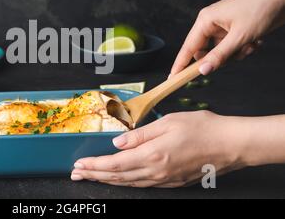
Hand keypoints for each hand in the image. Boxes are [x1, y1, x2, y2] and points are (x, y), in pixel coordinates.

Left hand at [71, 111, 246, 187]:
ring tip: (91, 176)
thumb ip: (139, 134)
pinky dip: (124, 182)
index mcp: (152, 155)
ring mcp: (164, 179)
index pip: (114, 164)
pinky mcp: (171, 181)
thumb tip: (117, 143)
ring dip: (106, 180)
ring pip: (127, 183)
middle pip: (117, 177)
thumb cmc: (202, 129)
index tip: (79, 164)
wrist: (230, 145)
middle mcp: (155, 171)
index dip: (94, 165)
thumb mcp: (168, 122)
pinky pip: (141, 184)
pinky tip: (118, 179)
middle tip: (76, 174)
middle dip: (94, 175)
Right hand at [171, 0, 284, 75]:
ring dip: (236, 53)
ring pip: (221, 52)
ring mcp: (223, 26)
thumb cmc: (260, 8)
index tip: (172, 78)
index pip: (188, 47)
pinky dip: (242, 48)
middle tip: (234, 55)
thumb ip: (219, 56)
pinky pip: (231, 47)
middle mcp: (211, 22)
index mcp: (205, 20)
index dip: (180, 64)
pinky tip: (255, 40)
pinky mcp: (234, 29)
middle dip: (221, 58)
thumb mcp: (239, 37)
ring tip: (250, 44)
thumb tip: (202, 71)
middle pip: (205, 51)